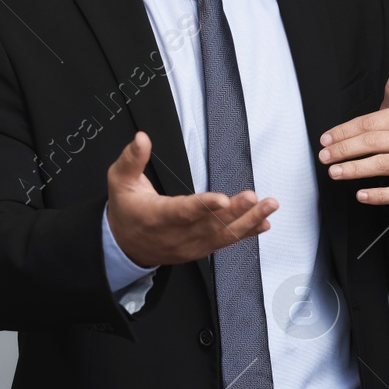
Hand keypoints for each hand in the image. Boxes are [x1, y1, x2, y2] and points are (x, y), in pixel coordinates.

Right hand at [105, 132, 276, 266]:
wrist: (124, 246)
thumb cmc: (125, 210)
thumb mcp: (120, 181)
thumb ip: (131, 159)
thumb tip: (141, 138)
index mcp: (155, 217)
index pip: (182, 212)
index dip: (203, 206)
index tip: (222, 198)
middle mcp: (175, 235)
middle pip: (209, 224)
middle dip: (235, 211)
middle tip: (255, 197)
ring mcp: (190, 246)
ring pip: (222, 235)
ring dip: (248, 221)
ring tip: (269, 207)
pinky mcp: (200, 250)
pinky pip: (225, 243)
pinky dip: (246, 233)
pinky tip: (263, 223)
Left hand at [318, 59, 388, 205]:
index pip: (369, 123)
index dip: (345, 131)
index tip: (325, 138)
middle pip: (372, 143)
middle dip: (344, 150)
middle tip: (324, 156)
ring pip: (381, 165)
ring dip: (354, 170)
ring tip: (334, 172)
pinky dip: (376, 195)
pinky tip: (360, 195)